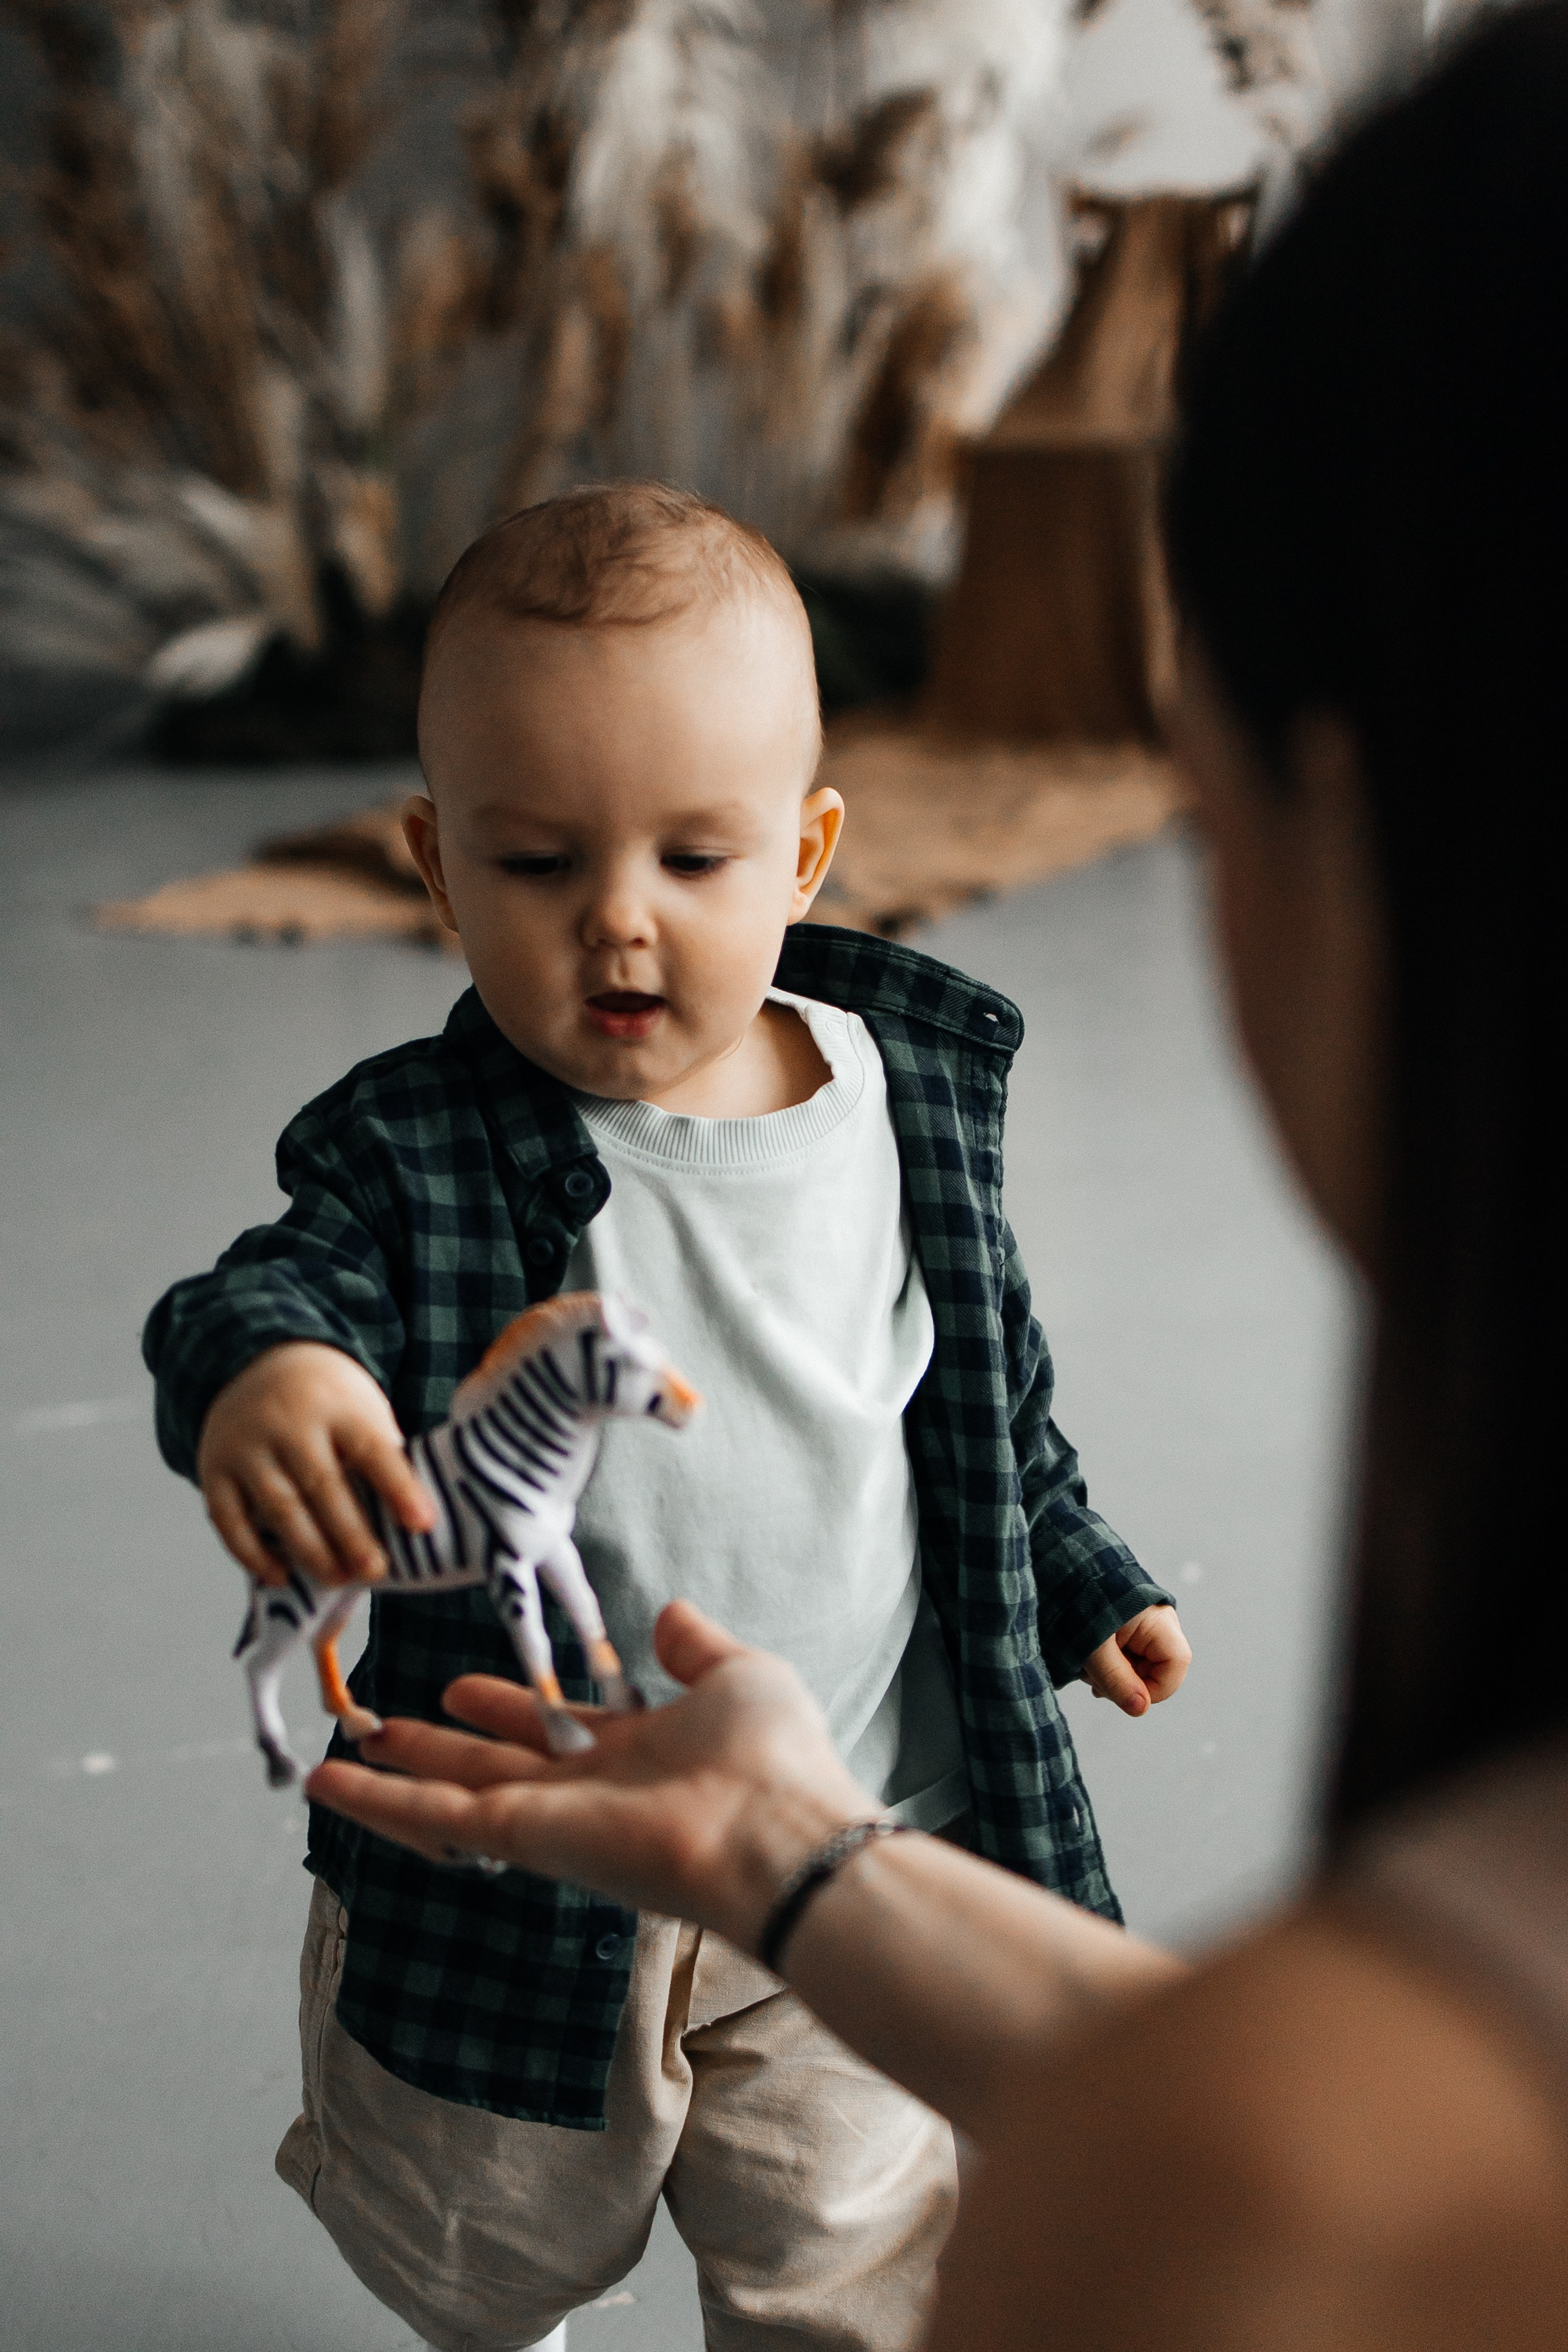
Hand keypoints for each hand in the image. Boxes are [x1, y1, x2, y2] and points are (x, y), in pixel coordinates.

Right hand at [197, 1341, 434, 1586]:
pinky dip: (252, 1553)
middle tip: (375, 1570)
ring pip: (278, 1505)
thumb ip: (381, 1457)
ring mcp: (246, 1446)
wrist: (257, 1363)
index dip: (398, 1487)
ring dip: (309, 1550)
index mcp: (337, 1405)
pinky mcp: (214, 1470)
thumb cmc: (329, 1405)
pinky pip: (228, 1520)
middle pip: (322, 1483)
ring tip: (338, 1579)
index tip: (423, 1525)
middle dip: (350, 1534)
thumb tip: (412, 1524)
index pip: (371, 1448)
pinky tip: (280, 1577)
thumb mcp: (362, 1409)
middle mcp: (287, 1422)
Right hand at [306, 1600, 874, 1951]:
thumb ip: (697, 1648)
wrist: (779, 1831)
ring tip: (334, 1755)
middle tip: (386, 1721)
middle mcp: (588, 1792)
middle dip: (438, 1745)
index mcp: (640, 1752)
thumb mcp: (739, 1675)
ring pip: (450, 1795)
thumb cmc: (775, 1756)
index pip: (556, 1729)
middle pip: (493, 1765)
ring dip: (391, 1776)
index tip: (461, 1687)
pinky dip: (376, 1803)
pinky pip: (434, 1820)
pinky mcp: (522, 1837)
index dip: (507, 1708)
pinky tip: (328, 1784)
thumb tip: (671, 1613)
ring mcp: (550, 1819)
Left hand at [1082, 1605, 1191, 1716]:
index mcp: (1158, 1622)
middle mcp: (1157, 1624)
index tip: (1123, 1696)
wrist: (1059, 1568)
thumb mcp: (1094, 1647)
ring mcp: (1143, 1627)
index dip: (1154, 1689)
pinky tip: (1090, 1665)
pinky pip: (1126, 1658)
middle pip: (1156, 1670)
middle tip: (1094, 1680)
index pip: (1175, 1666)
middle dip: (1125, 1682)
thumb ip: (1117, 1679)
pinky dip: (1108, 1666)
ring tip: (1086, 1667)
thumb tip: (1140, 1710)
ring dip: (1113, 1676)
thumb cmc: (1078, 1603)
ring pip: (1138, 1667)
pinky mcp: (1127, 1629)